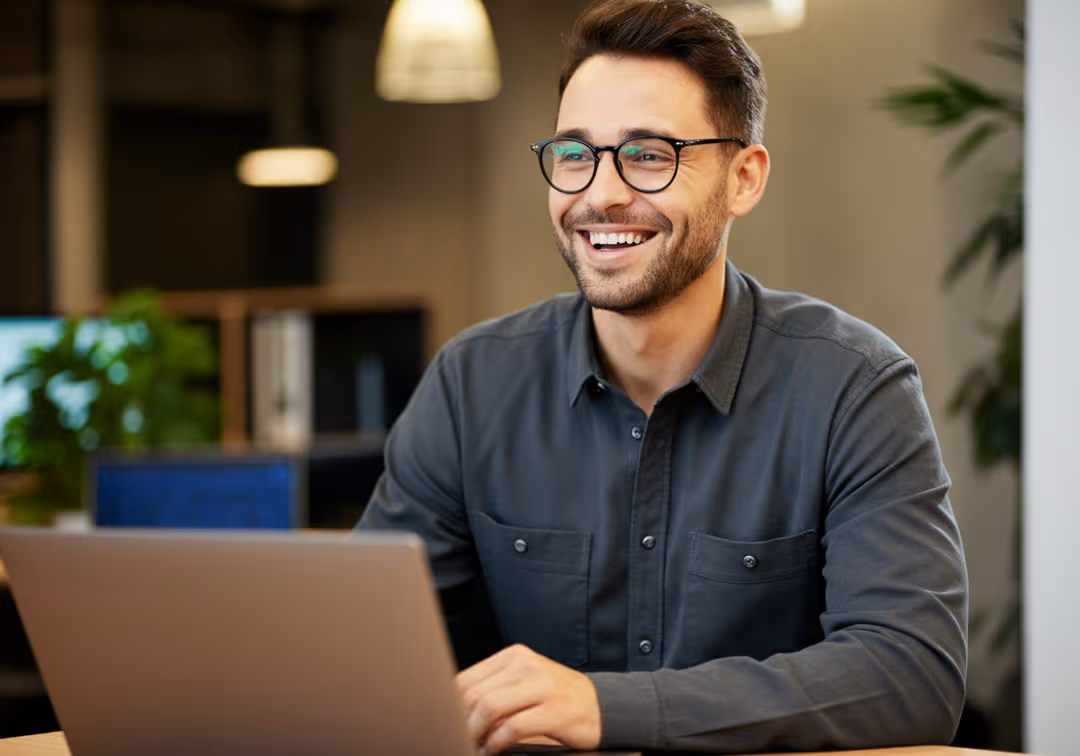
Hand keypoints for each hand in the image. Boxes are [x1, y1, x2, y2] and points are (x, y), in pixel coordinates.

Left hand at [455, 643, 600, 754]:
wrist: (602, 706)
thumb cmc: (557, 697)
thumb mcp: (525, 682)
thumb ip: (495, 688)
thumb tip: (456, 710)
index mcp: (514, 656)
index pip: (467, 678)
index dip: (451, 706)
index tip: (447, 725)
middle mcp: (526, 665)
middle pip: (474, 695)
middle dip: (460, 724)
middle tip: (457, 740)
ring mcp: (541, 685)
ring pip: (489, 708)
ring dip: (475, 735)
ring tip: (475, 747)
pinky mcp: (554, 710)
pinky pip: (512, 728)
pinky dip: (496, 744)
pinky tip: (493, 751)